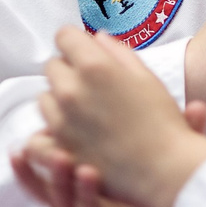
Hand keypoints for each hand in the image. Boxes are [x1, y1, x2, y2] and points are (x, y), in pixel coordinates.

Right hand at [14, 122, 205, 206]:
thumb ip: (184, 143)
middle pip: (62, 200)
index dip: (38, 166)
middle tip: (58, 152)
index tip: (20, 146)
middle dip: (56, 176)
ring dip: (83, 197)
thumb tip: (198, 105)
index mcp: (101, 199)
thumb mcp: (179, 175)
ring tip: (88, 172)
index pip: (61, 180)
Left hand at [39, 27, 205, 206]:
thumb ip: (118, 52)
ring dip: (59, 100)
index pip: (64, 36)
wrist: (166, 170)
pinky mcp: (59, 148)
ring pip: (44, 97)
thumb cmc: (163, 125)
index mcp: (94, 67)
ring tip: (85, 112)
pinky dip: (50, 131)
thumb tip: (99, 38)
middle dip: (68, 70)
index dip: (76, 42)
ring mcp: (61, 121)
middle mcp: (72, 90)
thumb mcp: (147, 78)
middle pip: (52, 66)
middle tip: (90, 85)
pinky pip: (40, 133)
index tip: (83, 51)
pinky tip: (70, 133)